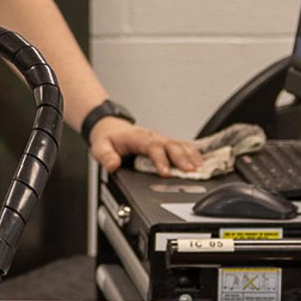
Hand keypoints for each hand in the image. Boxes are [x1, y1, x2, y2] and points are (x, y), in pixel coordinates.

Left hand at [89, 116, 203, 176]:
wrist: (111, 128)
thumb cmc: (108, 139)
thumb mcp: (100, 147)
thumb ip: (105, 156)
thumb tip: (113, 165)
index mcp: (138, 137)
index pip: (152, 147)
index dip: (160, 159)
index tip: (166, 172)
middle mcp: (152, 137)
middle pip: (171, 145)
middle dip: (182, 158)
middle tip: (190, 171)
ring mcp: (161, 139)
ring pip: (179, 144)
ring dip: (190, 156)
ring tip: (199, 168)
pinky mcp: (166, 143)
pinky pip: (182, 146)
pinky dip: (192, 153)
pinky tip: (201, 162)